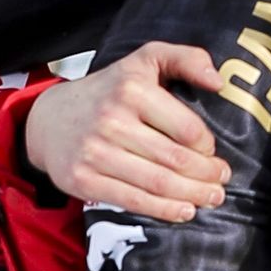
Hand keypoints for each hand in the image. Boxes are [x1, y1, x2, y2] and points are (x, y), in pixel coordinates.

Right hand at [25, 44, 225, 218]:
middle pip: (174, 159)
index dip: (207, 146)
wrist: (49, 119)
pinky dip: (164, 211)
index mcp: (132, 87)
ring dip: (192, 195)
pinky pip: (133, 200)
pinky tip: (185, 211)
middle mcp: (111, 119)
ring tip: (212, 197)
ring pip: (158, 183)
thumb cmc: (108, 91)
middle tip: (221, 180)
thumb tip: (218, 82)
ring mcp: (94, 152)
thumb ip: (186, 58)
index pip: (186, 127)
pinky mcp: (82, 179)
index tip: (213, 153)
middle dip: (207, 174)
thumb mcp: (144, 60)